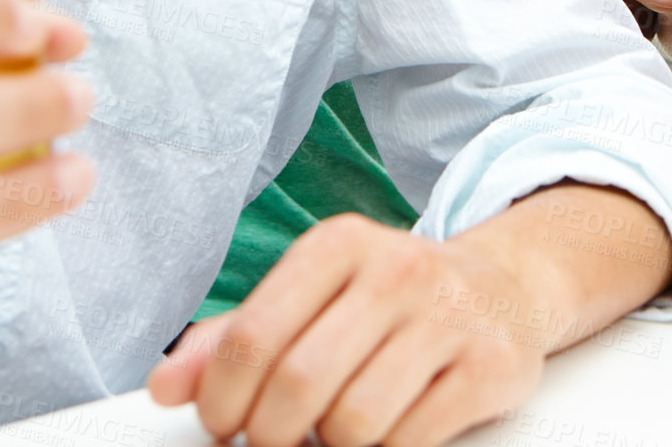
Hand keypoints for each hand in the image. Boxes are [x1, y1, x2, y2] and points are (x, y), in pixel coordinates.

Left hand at [149, 213, 544, 446]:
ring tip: (338, 430)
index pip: (250, 336)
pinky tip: (386, 431)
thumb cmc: (393, 299)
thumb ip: (237, 337)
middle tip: (277, 442)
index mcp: (340, 244)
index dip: (222, 402)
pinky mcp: (489, 362)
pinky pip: (408, 442)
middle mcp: (397, 269)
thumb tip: (166, 385)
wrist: (505, 285)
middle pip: (297, 385)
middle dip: (272, 436)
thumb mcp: (315, 296)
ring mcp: (448, 314)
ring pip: (352, 422)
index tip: (224, 427)